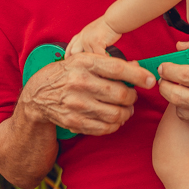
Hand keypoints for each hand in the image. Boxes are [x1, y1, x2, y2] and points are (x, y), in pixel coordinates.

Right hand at [23, 52, 153, 135]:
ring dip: (126, 113)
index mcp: (84, 63)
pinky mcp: (75, 121)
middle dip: (133, 97)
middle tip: (132, 97)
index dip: (139, 76)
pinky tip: (114, 119)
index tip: (151, 80)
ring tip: (125, 109)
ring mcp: (77, 104)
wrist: (37, 95)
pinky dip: (115, 125)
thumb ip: (109, 63)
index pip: (118, 68)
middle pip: (121, 94)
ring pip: (117, 114)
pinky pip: (105, 128)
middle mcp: (80, 82)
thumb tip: (138, 66)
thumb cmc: (66, 74)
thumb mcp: (83, 60)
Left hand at [65, 17, 122, 57]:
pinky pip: (98, 56)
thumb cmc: (107, 27)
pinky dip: (103, 59)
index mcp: (82, 34)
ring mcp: (88, 40)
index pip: (71, 45)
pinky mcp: (96, 43)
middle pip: (74, 52)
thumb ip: (88, 41)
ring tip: (99, 61)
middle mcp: (82, 37)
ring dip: (95, 60)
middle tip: (82, 66)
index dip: (68, 54)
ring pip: (88, 56)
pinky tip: (107, 58)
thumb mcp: (93, 32)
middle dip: (77, 59)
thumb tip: (89, 53)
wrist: (113, 21)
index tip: (67, 60)